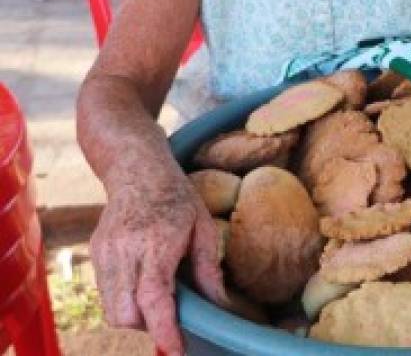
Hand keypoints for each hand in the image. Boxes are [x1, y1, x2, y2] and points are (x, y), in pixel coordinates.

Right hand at [90, 166, 226, 355]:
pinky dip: (122, 299)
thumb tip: (219, 305)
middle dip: (149, 325)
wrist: (136, 168)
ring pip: (112, 310)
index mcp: (157, 241)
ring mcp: (106, 251)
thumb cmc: (176, 196)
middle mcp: (126, 249)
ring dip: (134, 315)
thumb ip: (207, 268)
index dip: (164, 329)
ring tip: (155, 294)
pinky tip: (140, 280)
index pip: (154, 298)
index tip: (175, 348)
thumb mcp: (202, 225)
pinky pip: (105, 294)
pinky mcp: (95, 252)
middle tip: (169, 313)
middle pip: (127, 314)